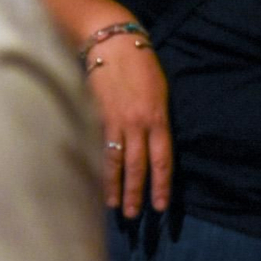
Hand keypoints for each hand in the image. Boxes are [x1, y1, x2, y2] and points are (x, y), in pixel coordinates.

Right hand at [86, 39, 171, 216]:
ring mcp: (116, 121)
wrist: (112, 44)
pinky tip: (98, 178)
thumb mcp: (159, 91)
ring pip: (117, 161)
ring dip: (116, 186)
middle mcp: (138, 124)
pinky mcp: (97, 116)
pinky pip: (101, 146)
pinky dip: (101, 165)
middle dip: (137, 192)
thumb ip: (157, 118)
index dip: (161, 185)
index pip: (162, 160)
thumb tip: (153, 143)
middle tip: (135, 216)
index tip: (160, 206)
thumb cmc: (140, 64)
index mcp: (158, 118)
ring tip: (115, 206)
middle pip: (139, 166)